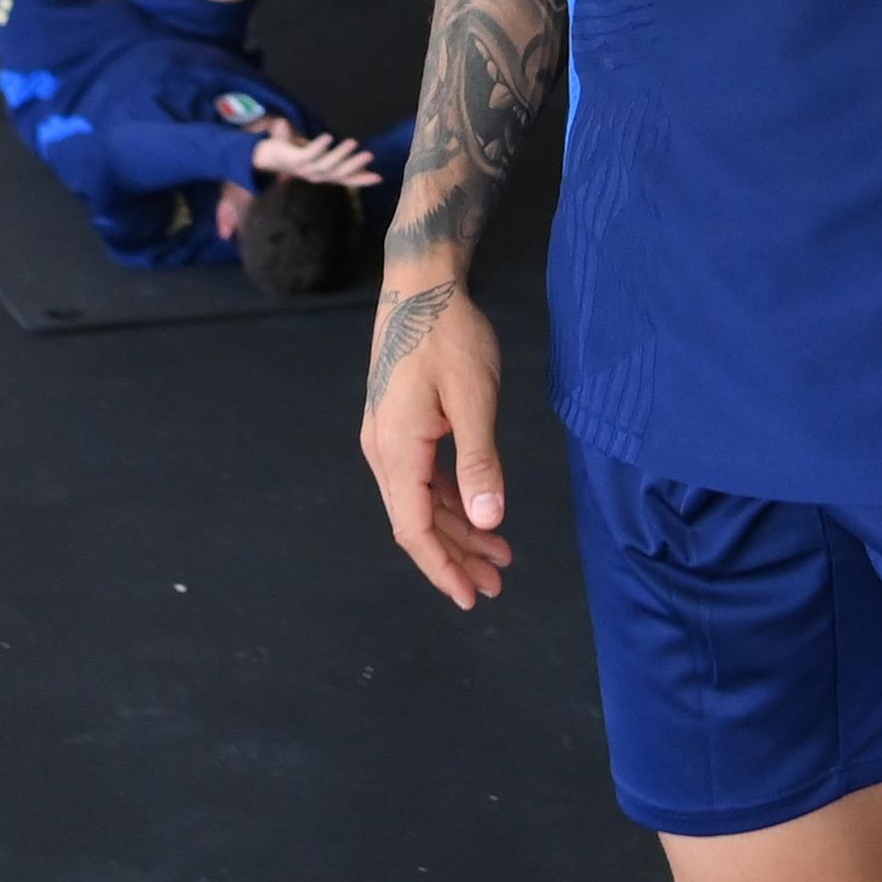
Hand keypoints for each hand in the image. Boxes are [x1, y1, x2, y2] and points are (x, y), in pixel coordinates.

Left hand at [258, 127, 380, 189]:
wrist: (265, 156)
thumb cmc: (293, 154)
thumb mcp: (315, 155)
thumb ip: (330, 154)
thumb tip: (352, 146)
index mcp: (323, 175)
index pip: (345, 179)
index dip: (361, 179)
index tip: (379, 177)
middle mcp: (316, 175)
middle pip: (339, 173)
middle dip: (355, 165)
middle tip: (370, 155)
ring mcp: (305, 169)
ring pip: (326, 164)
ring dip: (340, 154)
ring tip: (353, 142)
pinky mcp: (295, 160)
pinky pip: (309, 154)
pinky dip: (319, 146)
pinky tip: (329, 137)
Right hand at [361, 281, 512, 608]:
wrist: (421, 284)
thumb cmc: (450, 334)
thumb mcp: (474, 399)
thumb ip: (480, 462)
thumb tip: (490, 521)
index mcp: (396, 451)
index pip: (415, 529)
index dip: (443, 568)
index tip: (471, 597)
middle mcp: (383, 451)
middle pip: (417, 523)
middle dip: (456, 557)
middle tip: (496, 585)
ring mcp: (388, 438)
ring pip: (422, 503)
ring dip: (458, 531)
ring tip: (498, 556)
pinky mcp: (400, 425)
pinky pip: (424, 478)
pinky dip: (452, 500)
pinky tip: (479, 512)